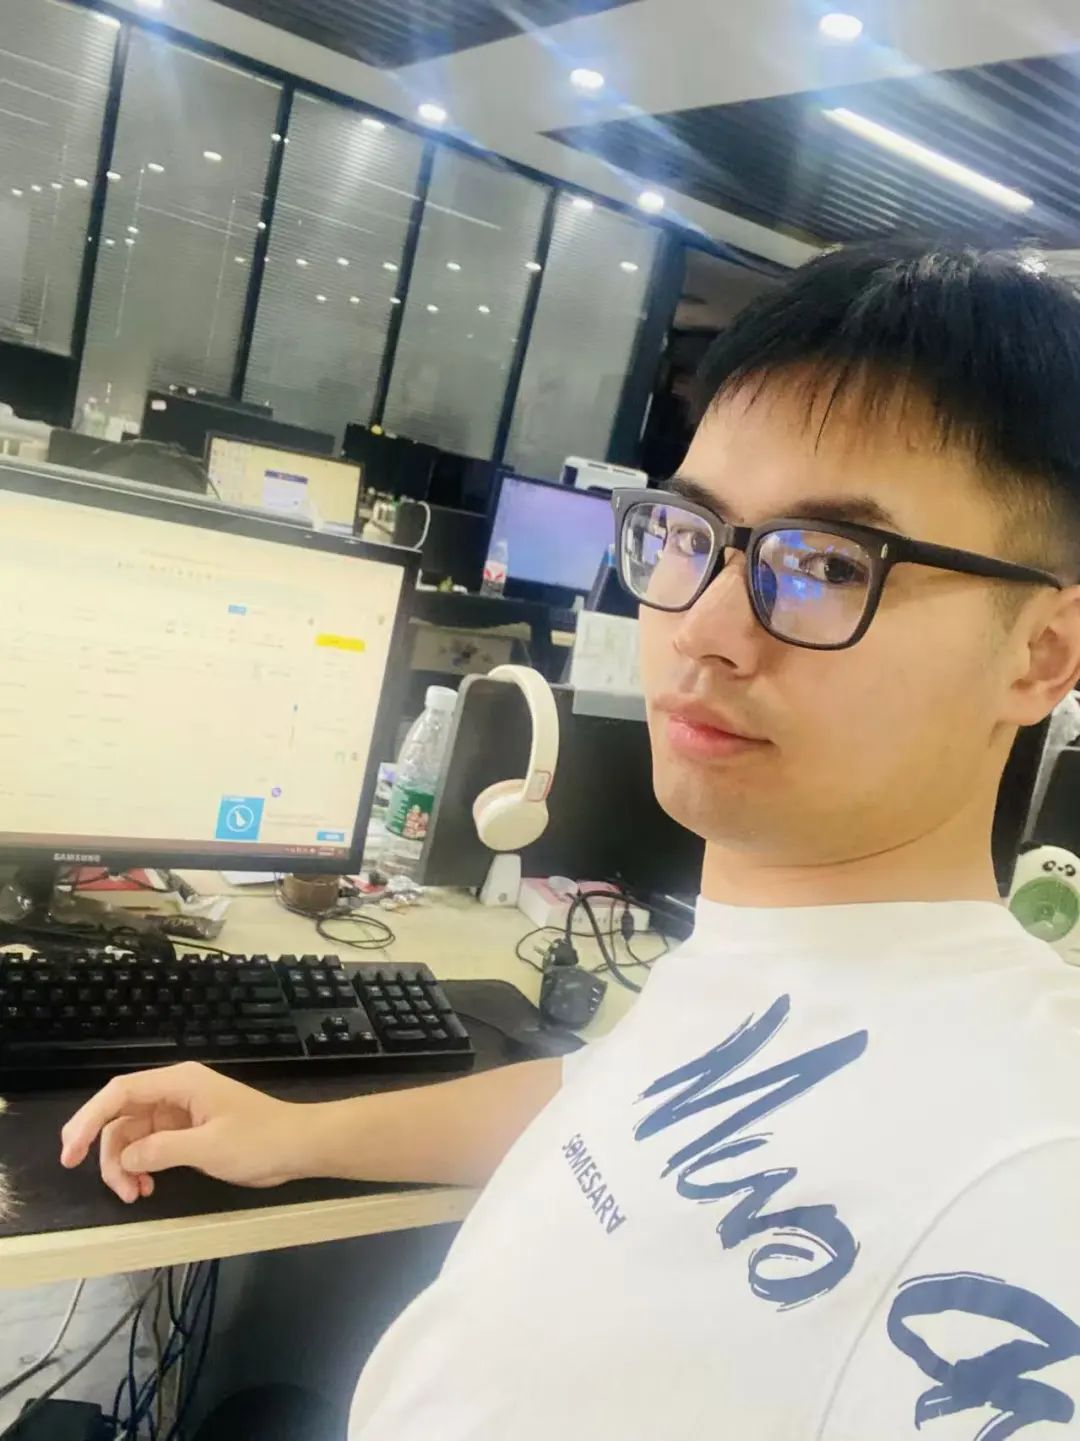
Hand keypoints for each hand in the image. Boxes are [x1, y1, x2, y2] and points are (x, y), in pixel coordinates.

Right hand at [60, 1062, 308, 1202]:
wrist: (298, 1146)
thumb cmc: (259, 1140)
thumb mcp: (208, 1147)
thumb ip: (161, 1150)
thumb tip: (126, 1156)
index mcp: (179, 1082)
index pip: (120, 1093)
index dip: (89, 1120)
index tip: (71, 1152)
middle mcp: (174, 1092)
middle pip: (121, 1117)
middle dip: (109, 1153)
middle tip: (115, 1189)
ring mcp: (180, 1112)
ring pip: (132, 1135)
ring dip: (126, 1166)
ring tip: (135, 1195)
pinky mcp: (187, 1131)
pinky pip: (150, 1146)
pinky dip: (142, 1167)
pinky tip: (147, 1188)